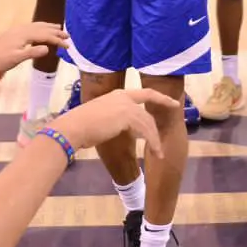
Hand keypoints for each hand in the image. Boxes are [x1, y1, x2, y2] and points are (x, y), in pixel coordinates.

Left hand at [0, 22, 69, 74]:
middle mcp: (23, 29)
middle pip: (43, 28)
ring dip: (49, 27)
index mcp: (25, 35)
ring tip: (59, 28)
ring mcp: (18, 30)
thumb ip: (32, 52)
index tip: (68, 46)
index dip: (58, 40)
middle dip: (56, 31)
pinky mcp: (15, 32)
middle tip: (68, 36)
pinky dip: (40, 26)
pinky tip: (40, 29)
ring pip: (37, 25)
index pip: (45, 36)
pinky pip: (32, 26)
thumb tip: (47, 48)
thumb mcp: (16, 59)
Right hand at [52, 88, 172, 156]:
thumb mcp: (101, 117)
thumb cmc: (81, 125)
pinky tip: (154, 151)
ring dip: (154, 140)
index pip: (144, 94)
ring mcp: (126, 105)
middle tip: (162, 143)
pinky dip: (152, 141)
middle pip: (147, 112)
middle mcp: (124, 96)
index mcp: (117, 94)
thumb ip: (114, 119)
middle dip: (156, 128)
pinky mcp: (127, 116)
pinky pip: (146, 130)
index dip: (160, 97)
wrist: (74, 127)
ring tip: (157, 153)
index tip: (173, 102)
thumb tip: (123, 128)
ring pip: (148, 123)